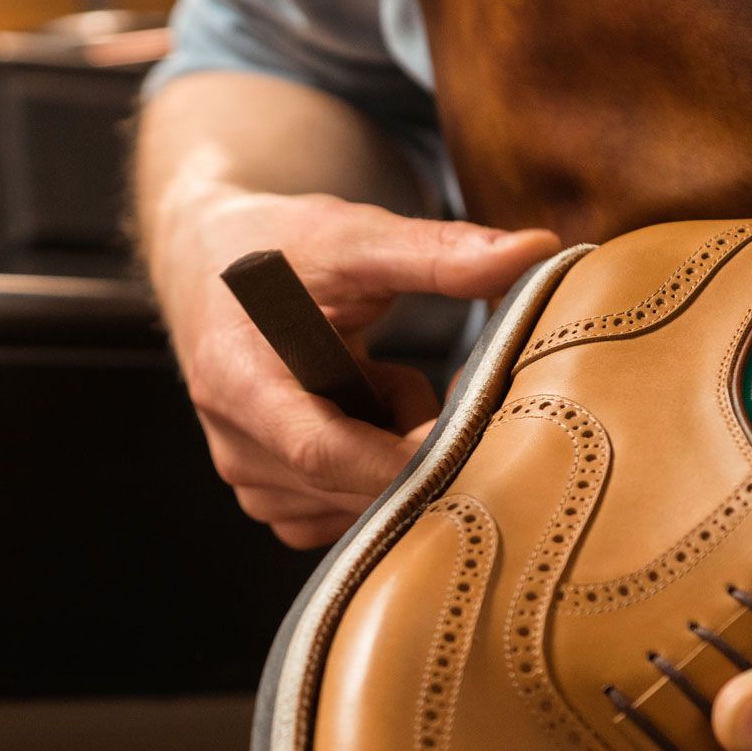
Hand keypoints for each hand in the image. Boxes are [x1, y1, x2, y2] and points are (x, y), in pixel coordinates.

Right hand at [151, 182, 559, 548]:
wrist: (212, 269)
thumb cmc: (279, 249)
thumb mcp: (354, 236)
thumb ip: (439, 251)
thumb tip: (539, 249)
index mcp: (238, 381)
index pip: (324, 453)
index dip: (404, 458)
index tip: (471, 430)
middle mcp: (236, 448)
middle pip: (354, 487)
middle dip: (418, 448)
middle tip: (450, 383)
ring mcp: (251, 483)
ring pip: (360, 506)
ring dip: (396, 454)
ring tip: (378, 379)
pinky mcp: (272, 500)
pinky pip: (349, 513)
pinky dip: (376, 472)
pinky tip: (365, 415)